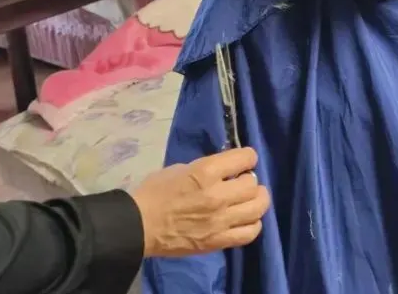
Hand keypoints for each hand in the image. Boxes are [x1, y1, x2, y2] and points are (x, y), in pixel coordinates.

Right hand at [130, 147, 270, 257]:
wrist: (140, 226)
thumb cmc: (155, 192)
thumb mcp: (180, 168)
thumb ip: (206, 168)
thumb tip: (225, 170)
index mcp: (205, 172)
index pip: (244, 158)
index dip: (248, 157)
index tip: (245, 159)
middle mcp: (218, 196)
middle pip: (253, 184)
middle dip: (250, 179)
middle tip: (242, 180)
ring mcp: (220, 221)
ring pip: (257, 208)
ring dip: (257, 200)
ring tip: (250, 199)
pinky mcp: (219, 241)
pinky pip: (249, 233)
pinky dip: (254, 223)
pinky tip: (247, 219)